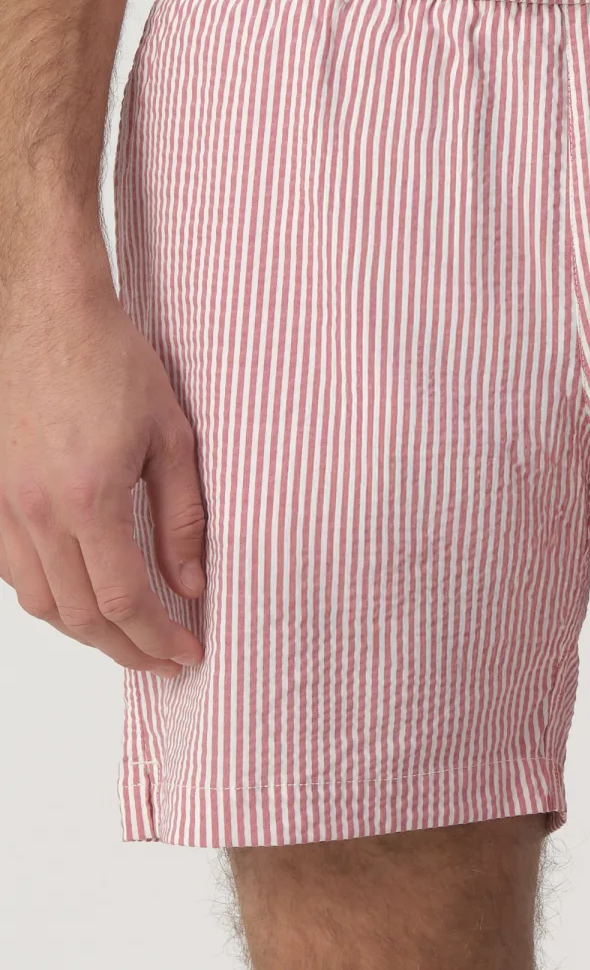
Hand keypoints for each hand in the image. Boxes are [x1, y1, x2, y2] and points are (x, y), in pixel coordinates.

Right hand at [0, 280, 206, 673]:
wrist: (44, 311)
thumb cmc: (111, 362)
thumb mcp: (172, 436)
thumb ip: (183, 517)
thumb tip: (191, 584)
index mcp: (88, 498)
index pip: (124, 601)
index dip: (158, 637)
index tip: (187, 653)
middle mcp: (35, 511)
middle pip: (80, 615)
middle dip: (127, 648)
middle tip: (163, 658)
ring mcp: (1, 504)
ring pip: (40, 601)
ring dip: (85, 631)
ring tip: (128, 638)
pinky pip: (11, 570)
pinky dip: (49, 596)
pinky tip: (82, 596)